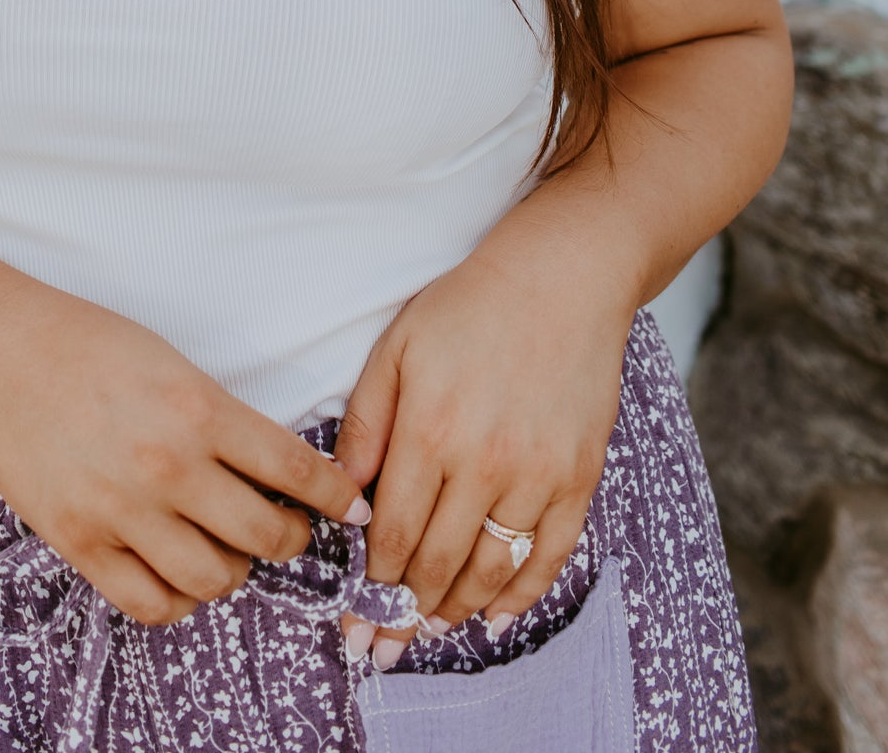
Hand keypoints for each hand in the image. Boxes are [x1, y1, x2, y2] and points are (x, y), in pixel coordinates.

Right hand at [0, 283, 372, 627]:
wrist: (0, 356)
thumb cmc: (88, 347)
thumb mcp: (171, 364)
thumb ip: (220, 418)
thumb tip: (273, 471)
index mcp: (199, 408)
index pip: (295, 468)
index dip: (336, 497)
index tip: (352, 509)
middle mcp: (169, 465)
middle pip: (264, 534)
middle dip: (288, 539)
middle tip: (286, 530)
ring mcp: (124, 509)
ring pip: (214, 578)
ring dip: (234, 572)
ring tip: (228, 552)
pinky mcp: (82, 542)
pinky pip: (151, 602)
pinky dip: (179, 601)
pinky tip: (181, 576)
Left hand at [332, 246, 631, 668]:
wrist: (560, 278)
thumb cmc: (468, 307)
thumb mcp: (396, 349)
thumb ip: (366, 423)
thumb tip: (343, 494)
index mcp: (429, 428)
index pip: (394, 533)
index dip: (371, 584)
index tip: (354, 616)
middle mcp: (484, 460)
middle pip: (438, 562)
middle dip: (403, 613)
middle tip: (381, 645)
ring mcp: (538, 472)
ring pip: (490, 568)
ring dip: (455, 609)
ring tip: (428, 630)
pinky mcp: (579, 475)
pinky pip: (550, 555)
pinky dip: (522, 595)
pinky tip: (496, 617)